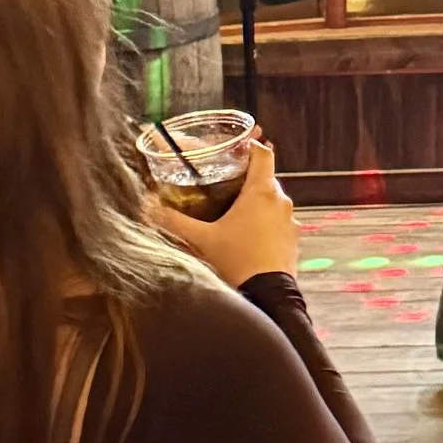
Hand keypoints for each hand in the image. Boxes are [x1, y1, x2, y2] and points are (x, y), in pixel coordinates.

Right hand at [152, 138, 300, 287]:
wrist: (268, 295)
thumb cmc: (237, 261)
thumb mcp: (202, 239)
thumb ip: (174, 221)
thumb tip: (148, 207)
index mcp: (261, 192)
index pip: (262, 154)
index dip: (249, 147)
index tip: (235, 150)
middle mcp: (281, 201)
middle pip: (266, 178)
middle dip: (247, 180)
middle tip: (225, 185)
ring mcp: (291, 220)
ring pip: (273, 201)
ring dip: (257, 203)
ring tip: (233, 213)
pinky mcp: (294, 239)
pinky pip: (279, 221)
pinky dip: (266, 222)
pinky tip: (248, 235)